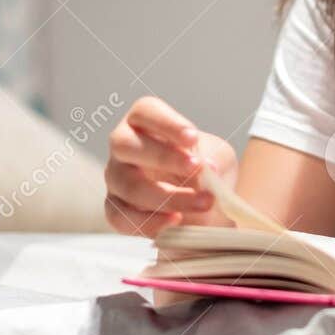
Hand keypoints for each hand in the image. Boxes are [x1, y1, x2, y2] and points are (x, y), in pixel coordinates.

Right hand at [103, 96, 238, 235]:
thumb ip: (213, 160)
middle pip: (125, 144)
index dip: (166, 123)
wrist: (205, 205)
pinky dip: (151, 222)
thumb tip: (206, 171)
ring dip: (168, 196)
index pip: (145, 111)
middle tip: (196, 168)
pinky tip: (176, 221)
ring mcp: (116, 178)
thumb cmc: (206, 169)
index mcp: (145, 122)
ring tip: (203, 202)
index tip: (193, 138)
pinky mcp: (116, 209)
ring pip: (128, 185)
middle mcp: (124, 146)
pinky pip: (121, 217)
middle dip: (162, 157)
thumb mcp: (218, 157)